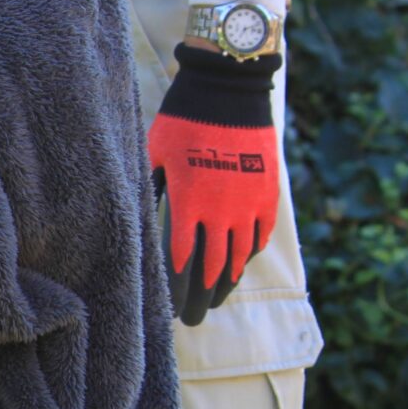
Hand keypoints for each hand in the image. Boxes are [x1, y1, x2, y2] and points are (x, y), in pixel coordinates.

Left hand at [147, 43, 281, 326]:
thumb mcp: (155, 153)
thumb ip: (150, 189)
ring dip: (226, 283)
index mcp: (187, 202)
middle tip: (193, 319)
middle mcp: (221, 210)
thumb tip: (139, 219)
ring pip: (239, 257)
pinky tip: (239, 265)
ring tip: (216, 301)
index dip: (174, 287)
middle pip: (212, 268)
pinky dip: (249, 253)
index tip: (167, 307)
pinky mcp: (268, 193)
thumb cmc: (183, 119)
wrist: (229, 90)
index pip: (180, 259)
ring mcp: (248, 203)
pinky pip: (260, 234)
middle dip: (200, 297)